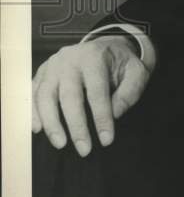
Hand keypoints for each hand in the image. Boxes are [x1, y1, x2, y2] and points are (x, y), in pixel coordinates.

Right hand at [32, 35, 151, 154]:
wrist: (105, 46)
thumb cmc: (121, 64)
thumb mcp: (136, 71)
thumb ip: (130, 92)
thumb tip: (114, 114)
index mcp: (94, 57)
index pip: (97, 91)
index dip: (101, 117)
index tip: (106, 140)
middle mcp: (69, 59)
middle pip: (69, 95)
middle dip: (76, 126)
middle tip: (84, 150)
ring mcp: (52, 65)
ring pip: (45, 95)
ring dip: (51, 123)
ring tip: (60, 144)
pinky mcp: (42, 72)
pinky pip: (33, 93)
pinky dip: (33, 112)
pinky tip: (38, 129)